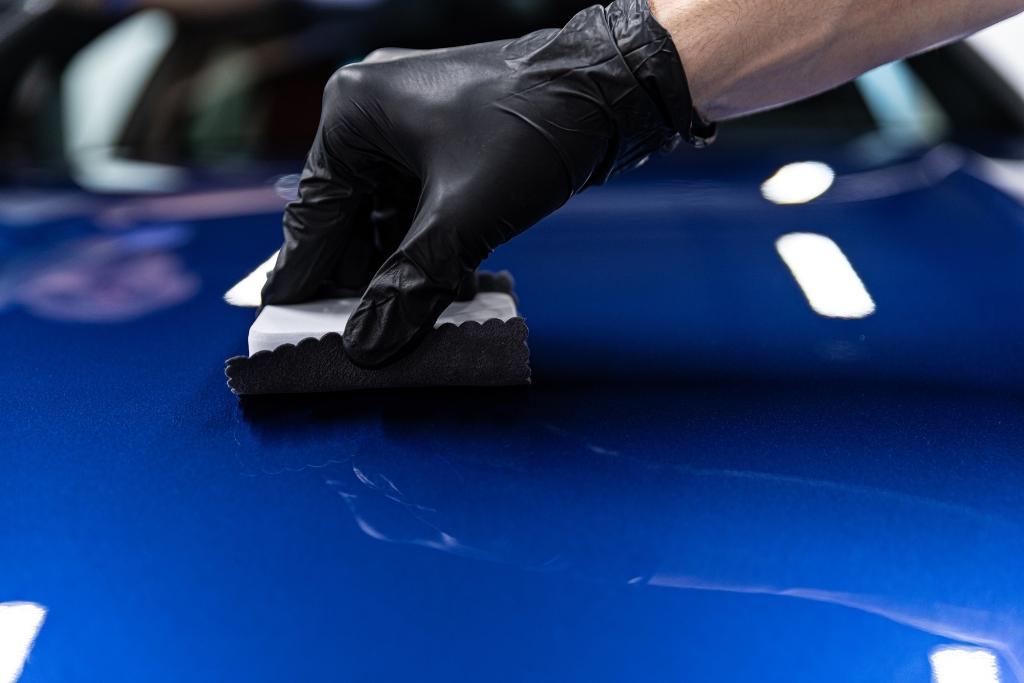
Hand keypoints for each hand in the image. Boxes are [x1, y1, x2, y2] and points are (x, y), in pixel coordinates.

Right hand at [260, 0, 713, 367]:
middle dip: (365, 277)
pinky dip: (428, 243)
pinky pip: (417, 203)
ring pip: (386, 216)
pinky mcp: (443, 140)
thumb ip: (409, 285)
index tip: (287, 324)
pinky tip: (447, 283)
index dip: (305, 277)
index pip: (313, 215)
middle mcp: (370, 116)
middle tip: (370, 334)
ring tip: (417, 314)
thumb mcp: (463, 219)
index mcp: (352, 117)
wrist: (609, 86)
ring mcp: (407, 126)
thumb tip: (366, 345)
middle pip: (348, 219)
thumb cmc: (531, 130)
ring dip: (402, 266)